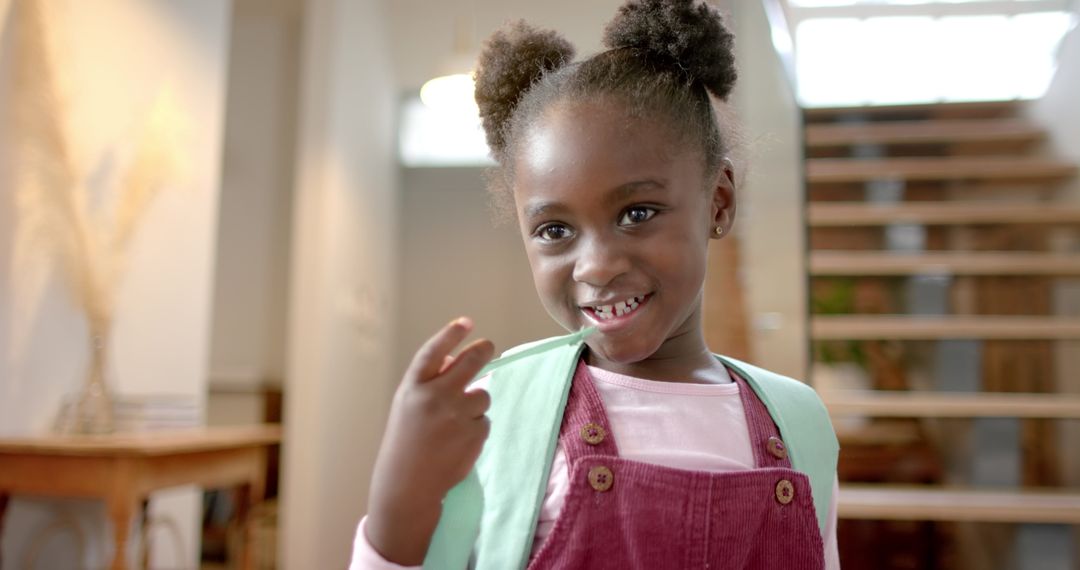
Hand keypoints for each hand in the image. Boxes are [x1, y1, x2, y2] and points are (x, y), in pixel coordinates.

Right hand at [366, 317, 494, 564]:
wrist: (407, 484)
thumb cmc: (406, 440)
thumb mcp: (408, 405)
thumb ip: (430, 381)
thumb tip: (461, 357)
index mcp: (413, 387)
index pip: (435, 351)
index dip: (452, 334)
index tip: (466, 322)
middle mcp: (435, 396)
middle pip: (471, 362)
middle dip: (483, 350)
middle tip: (488, 346)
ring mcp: (456, 415)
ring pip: (482, 395)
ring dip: (475, 403)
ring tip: (454, 424)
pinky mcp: (474, 433)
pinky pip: (484, 420)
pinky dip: (476, 428)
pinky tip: (457, 442)